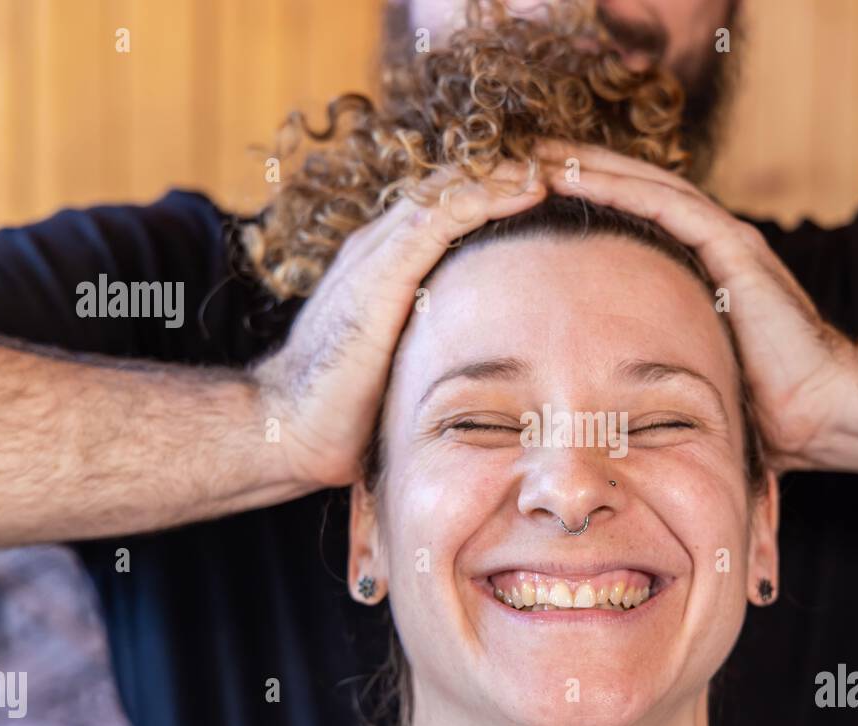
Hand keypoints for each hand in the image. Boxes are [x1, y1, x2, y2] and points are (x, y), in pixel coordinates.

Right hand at [251, 167, 547, 488]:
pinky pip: (435, 219)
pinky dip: (484, 197)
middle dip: (508, 171)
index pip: (448, 207)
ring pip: (447, 189)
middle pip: (451, 185)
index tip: (552, 188)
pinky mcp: (377, 278)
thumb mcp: (401, 364)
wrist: (287, 428)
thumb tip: (494, 359)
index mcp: (384, 265)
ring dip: (505, 173)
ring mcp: (374, 256)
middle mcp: (376, 248)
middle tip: (570, 164)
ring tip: (558, 164)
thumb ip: (435, 344)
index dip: (499, 190)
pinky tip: (525, 190)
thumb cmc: (344, 408)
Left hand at [535, 141, 857, 472]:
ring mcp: (726, 240)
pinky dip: (619, 187)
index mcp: (702, 267)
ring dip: (589, 166)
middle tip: (517, 155)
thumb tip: (597, 387)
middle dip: (578, 168)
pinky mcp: (734, 250)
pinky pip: (667, 207)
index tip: (529, 192)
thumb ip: (657, 359)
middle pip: (634, 190)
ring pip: (645, 186)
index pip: (635, 217)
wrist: (821, 410)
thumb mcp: (693, 370)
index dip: (586, 197)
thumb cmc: (761, 406)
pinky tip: (575, 177)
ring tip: (535, 154)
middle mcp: (713, 243)